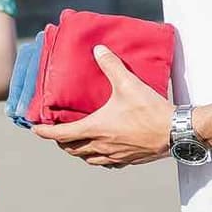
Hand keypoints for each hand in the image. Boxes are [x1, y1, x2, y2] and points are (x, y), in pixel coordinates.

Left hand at [32, 45, 173, 167]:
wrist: (176, 132)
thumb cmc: (150, 110)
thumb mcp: (128, 83)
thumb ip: (111, 65)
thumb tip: (98, 49)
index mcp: (96, 128)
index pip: (62, 134)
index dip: (45, 132)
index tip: (35, 130)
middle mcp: (102, 146)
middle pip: (72, 149)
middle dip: (61, 142)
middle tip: (56, 133)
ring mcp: (115, 156)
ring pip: (88, 158)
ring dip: (78, 151)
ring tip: (76, 142)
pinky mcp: (128, 160)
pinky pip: (106, 163)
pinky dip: (98, 158)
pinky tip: (102, 152)